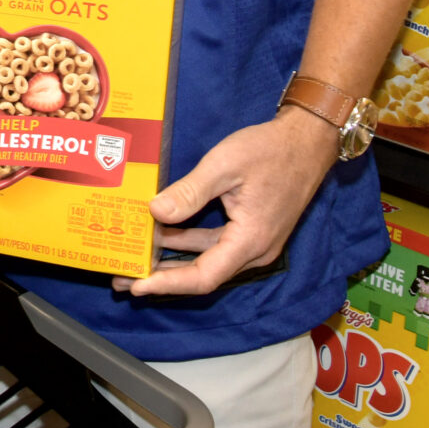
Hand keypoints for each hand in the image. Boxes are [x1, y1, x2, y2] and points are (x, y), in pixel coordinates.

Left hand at [114, 108, 338, 296]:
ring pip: (206, 259)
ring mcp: (253, 241)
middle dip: (162, 278)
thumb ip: (190, 192)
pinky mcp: (249, 230)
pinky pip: (213, 243)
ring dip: (172, 260)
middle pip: (202, 274)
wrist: (306, 142)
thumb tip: (156, 211)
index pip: (204, 276)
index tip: (137, 285)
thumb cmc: (270, 151)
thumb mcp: (225, 165)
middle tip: (122, 279)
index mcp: (250, 241)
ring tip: (135, 258)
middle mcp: (253, 250)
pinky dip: (186, 242)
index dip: (169, 284)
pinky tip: (161, 234)